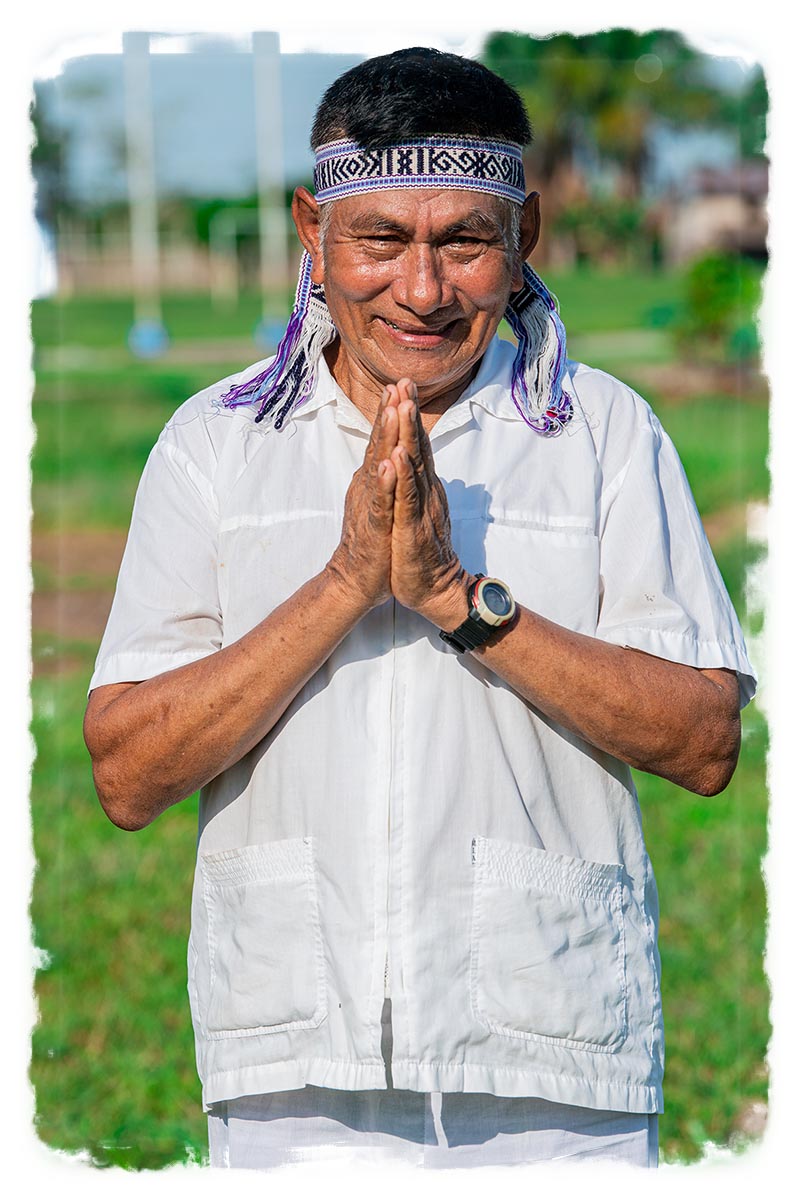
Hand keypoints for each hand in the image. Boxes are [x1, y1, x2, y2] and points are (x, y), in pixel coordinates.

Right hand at [326, 387, 399, 612]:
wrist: (357, 580)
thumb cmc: (374, 541)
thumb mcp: (383, 502)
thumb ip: (387, 477)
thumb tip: (391, 454)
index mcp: (375, 479)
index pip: (384, 440)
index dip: (393, 412)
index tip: (402, 384)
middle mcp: (369, 485)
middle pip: (380, 443)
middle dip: (389, 413)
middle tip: (397, 384)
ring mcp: (370, 504)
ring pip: (378, 465)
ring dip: (385, 438)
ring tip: (392, 410)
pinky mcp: (373, 526)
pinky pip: (379, 501)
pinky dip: (384, 483)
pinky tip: (387, 465)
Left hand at [387, 379, 468, 628]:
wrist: (434, 588)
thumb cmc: (421, 551)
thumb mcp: (418, 511)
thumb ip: (419, 486)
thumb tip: (417, 464)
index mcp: (423, 487)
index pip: (416, 445)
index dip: (409, 416)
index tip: (402, 386)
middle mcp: (426, 492)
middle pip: (417, 446)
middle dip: (409, 413)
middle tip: (405, 382)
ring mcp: (420, 509)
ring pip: (413, 466)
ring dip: (407, 436)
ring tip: (402, 406)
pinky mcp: (411, 529)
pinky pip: (406, 500)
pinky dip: (400, 478)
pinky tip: (395, 458)